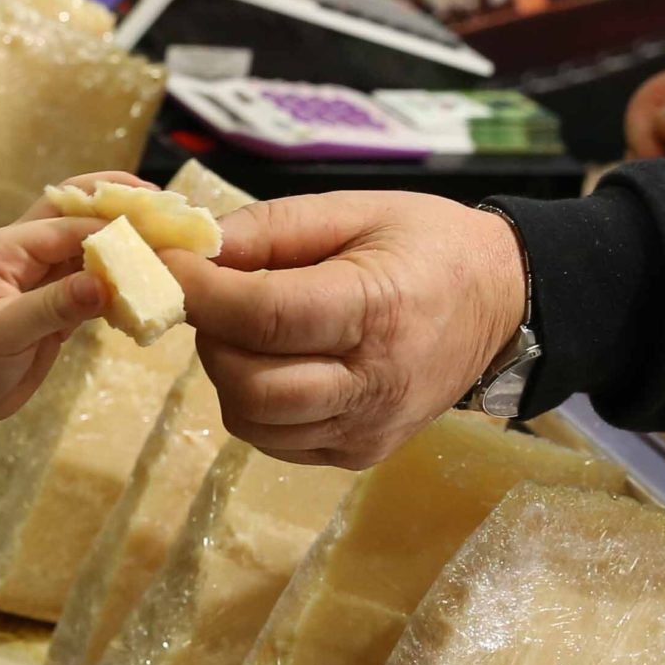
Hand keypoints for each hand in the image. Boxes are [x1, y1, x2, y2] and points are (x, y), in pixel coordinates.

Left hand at [0, 175, 146, 426]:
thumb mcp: (2, 331)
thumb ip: (52, 306)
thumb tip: (101, 283)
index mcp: (5, 249)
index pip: (65, 224)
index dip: (109, 225)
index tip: (153, 231)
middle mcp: (24, 255)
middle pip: (77, 216)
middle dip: (119, 207)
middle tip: (167, 206)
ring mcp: (40, 281)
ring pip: (89, 251)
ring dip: (124, 247)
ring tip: (171, 244)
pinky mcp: (53, 308)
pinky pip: (92, 286)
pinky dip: (119, 286)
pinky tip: (148, 287)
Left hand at [175, 192, 526, 467]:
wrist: (501, 304)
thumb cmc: (427, 245)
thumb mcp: (355, 210)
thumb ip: (271, 228)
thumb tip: (193, 248)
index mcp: (377, 309)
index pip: (263, 317)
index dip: (199, 293)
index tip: (163, 266)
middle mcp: (374, 382)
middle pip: (249, 384)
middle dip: (211, 338)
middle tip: (215, 299)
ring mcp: (366, 429)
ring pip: (253, 421)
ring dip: (229, 374)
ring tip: (249, 331)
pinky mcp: (359, 454)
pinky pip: (276, 440)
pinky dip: (256, 404)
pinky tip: (278, 364)